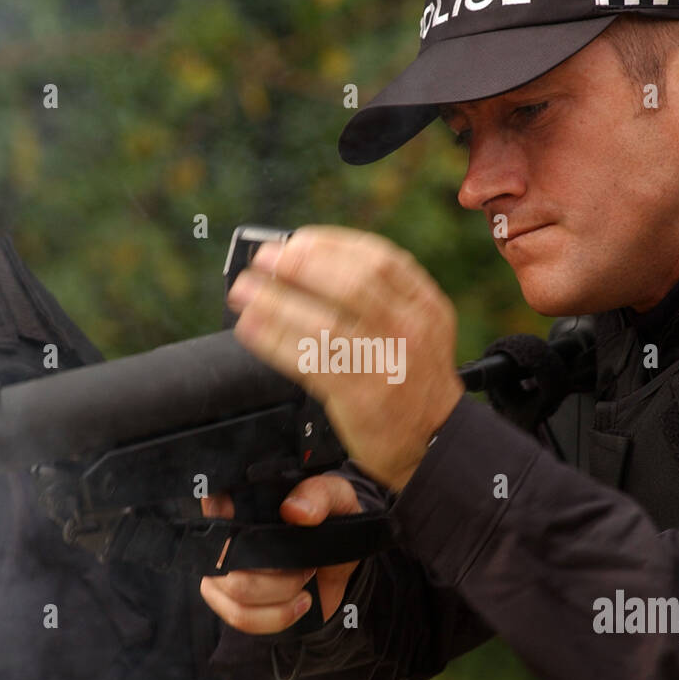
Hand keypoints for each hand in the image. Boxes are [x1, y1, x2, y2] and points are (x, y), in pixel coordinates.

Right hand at [198, 473, 363, 634]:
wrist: (339, 560)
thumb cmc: (330, 520)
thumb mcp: (336, 498)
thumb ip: (320, 494)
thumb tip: (295, 511)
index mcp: (240, 500)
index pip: (211, 505)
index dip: (226, 518)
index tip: (265, 530)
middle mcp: (222, 537)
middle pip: (227, 567)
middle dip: (279, 577)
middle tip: (308, 568)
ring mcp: (222, 572)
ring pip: (236, 598)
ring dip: (281, 598)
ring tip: (305, 585)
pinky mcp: (231, 602)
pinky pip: (241, 619)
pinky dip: (277, 617)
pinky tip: (301, 604)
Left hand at [226, 225, 464, 492]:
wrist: (434, 438)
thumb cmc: (412, 376)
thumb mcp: (419, 326)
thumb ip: (382, 294)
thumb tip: (312, 261)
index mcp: (424, 303)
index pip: (379, 258)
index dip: (331, 244)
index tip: (296, 240)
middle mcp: (409, 328)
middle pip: (352, 283)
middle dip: (300, 265)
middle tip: (264, 260)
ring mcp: (385, 362)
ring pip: (325, 322)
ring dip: (276, 302)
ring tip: (245, 291)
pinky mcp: (361, 396)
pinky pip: (310, 361)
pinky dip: (273, 340)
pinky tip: (251, 328)